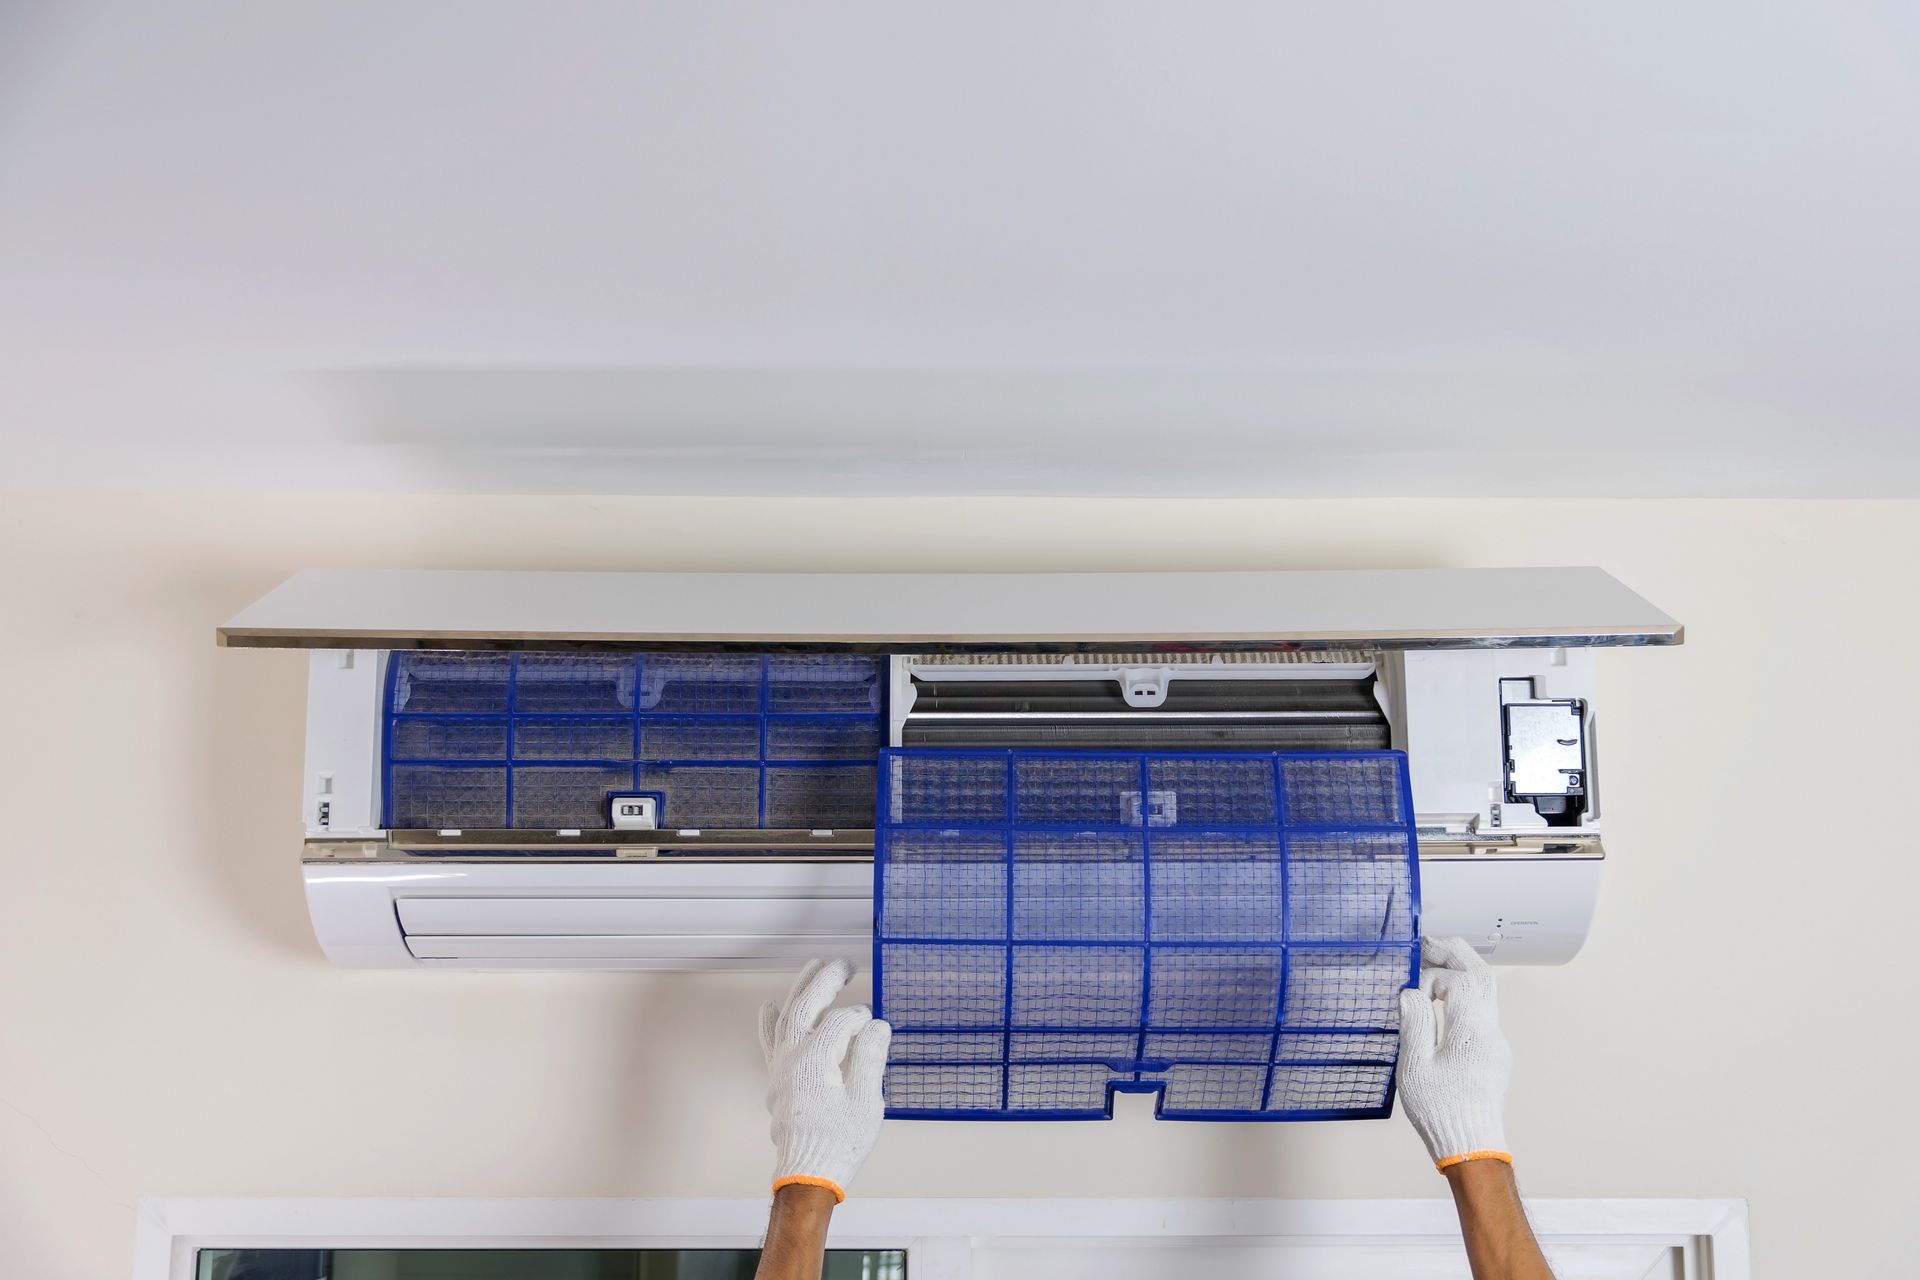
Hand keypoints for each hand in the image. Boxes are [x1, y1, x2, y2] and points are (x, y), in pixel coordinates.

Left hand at [758, 958, 890, 1203]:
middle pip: (806, 1008)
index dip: (859, 1020)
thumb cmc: (839, 1141)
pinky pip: (770, 1043)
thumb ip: (869, 1059)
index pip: (839, 1024)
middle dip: (825, 981)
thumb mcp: (866, 1102)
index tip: (874, 1027)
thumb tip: (875, 1027)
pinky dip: (769, 1022)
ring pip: (787, 1018)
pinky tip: (769, 1005)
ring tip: (812, 967)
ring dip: (800, 990)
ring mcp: (780, 1068)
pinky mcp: (777, 1079)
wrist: (808, 1174)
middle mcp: (791, 1059)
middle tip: (843, 964)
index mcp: (814, 1062)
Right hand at [1398, 936, 1513, 1170]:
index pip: (1460, 982)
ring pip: (1486, 991)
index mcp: (1471, 1034)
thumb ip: (1415, 1024)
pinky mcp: (1493, 1053)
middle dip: (1456, 953)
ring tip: (1433, 961)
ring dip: (1461, 970)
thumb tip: (1411, 993)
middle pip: (1483, 976)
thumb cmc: (1441, 1111)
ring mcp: (1496, 1042)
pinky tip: (1442, 998)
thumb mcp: (1415, 1068)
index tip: (1412, 989)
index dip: (1434, 975)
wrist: (1473, 1146)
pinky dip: (1463, 993)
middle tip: (1429, 941)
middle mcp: (1491, 1033)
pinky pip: (1481, 1010)